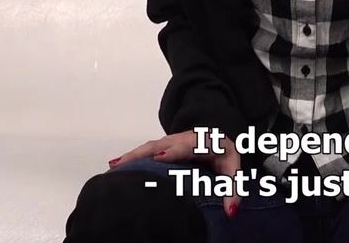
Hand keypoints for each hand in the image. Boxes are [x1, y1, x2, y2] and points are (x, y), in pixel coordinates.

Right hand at [108, 131, 243, 217]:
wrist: (219, 135)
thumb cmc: (224, 156)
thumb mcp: (234, 170)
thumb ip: (233, 190)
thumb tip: (230, 212)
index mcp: (203, 142)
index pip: (186, 146)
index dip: (173, 151)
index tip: (159, 157)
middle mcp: (183, 138)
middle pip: (160, 144)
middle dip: (143, 153)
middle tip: (123, 164)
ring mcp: (170, 140)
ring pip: (149, 147)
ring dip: (132, 155)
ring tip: (114, 167)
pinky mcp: (162, 145)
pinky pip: (145, 151)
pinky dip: (131, 157)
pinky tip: (116, 166)